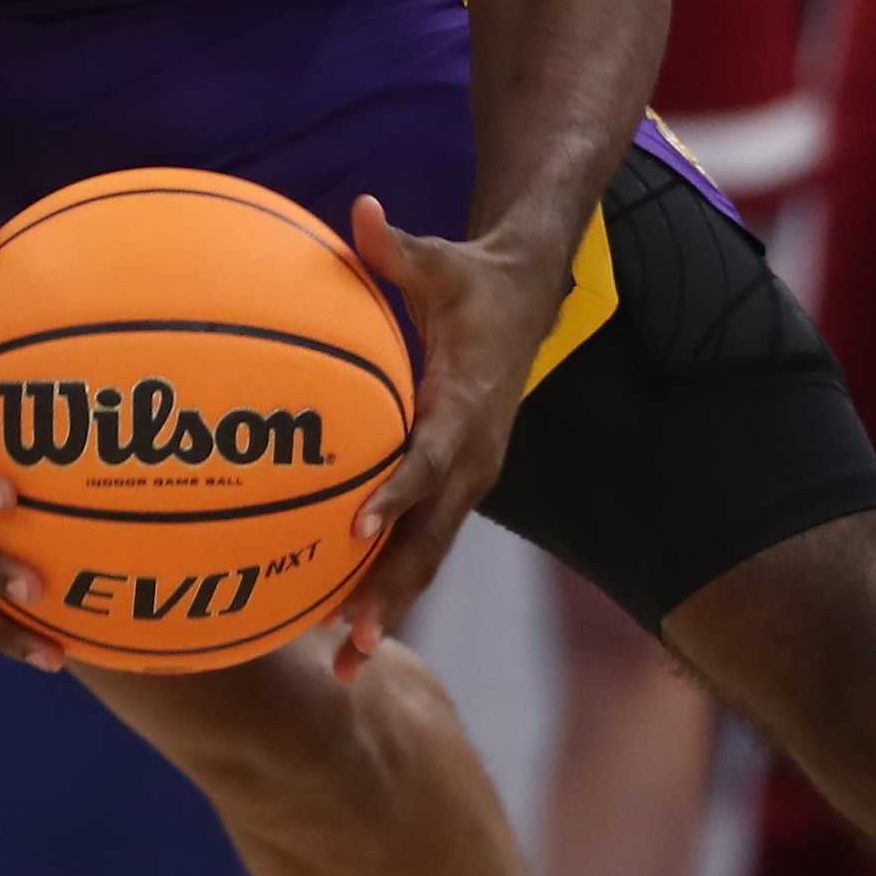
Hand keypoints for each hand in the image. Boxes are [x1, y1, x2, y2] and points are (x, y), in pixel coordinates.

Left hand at [332, 195, 570, 676]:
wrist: (530, 299)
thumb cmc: (474, 278)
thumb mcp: (441, 261)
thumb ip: (398, 247)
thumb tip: (362, 210)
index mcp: (466, 408)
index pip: (429, 459)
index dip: (396, 494)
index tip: (356, 529)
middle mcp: (475, 457)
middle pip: (433, 537)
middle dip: (394, 593)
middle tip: (353, 645)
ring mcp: (471, 478)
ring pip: (430, 553)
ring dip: (390, 606)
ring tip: (344, 664)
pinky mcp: (461, 486)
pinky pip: (425, 541)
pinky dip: (391, 581)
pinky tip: (344, 620)